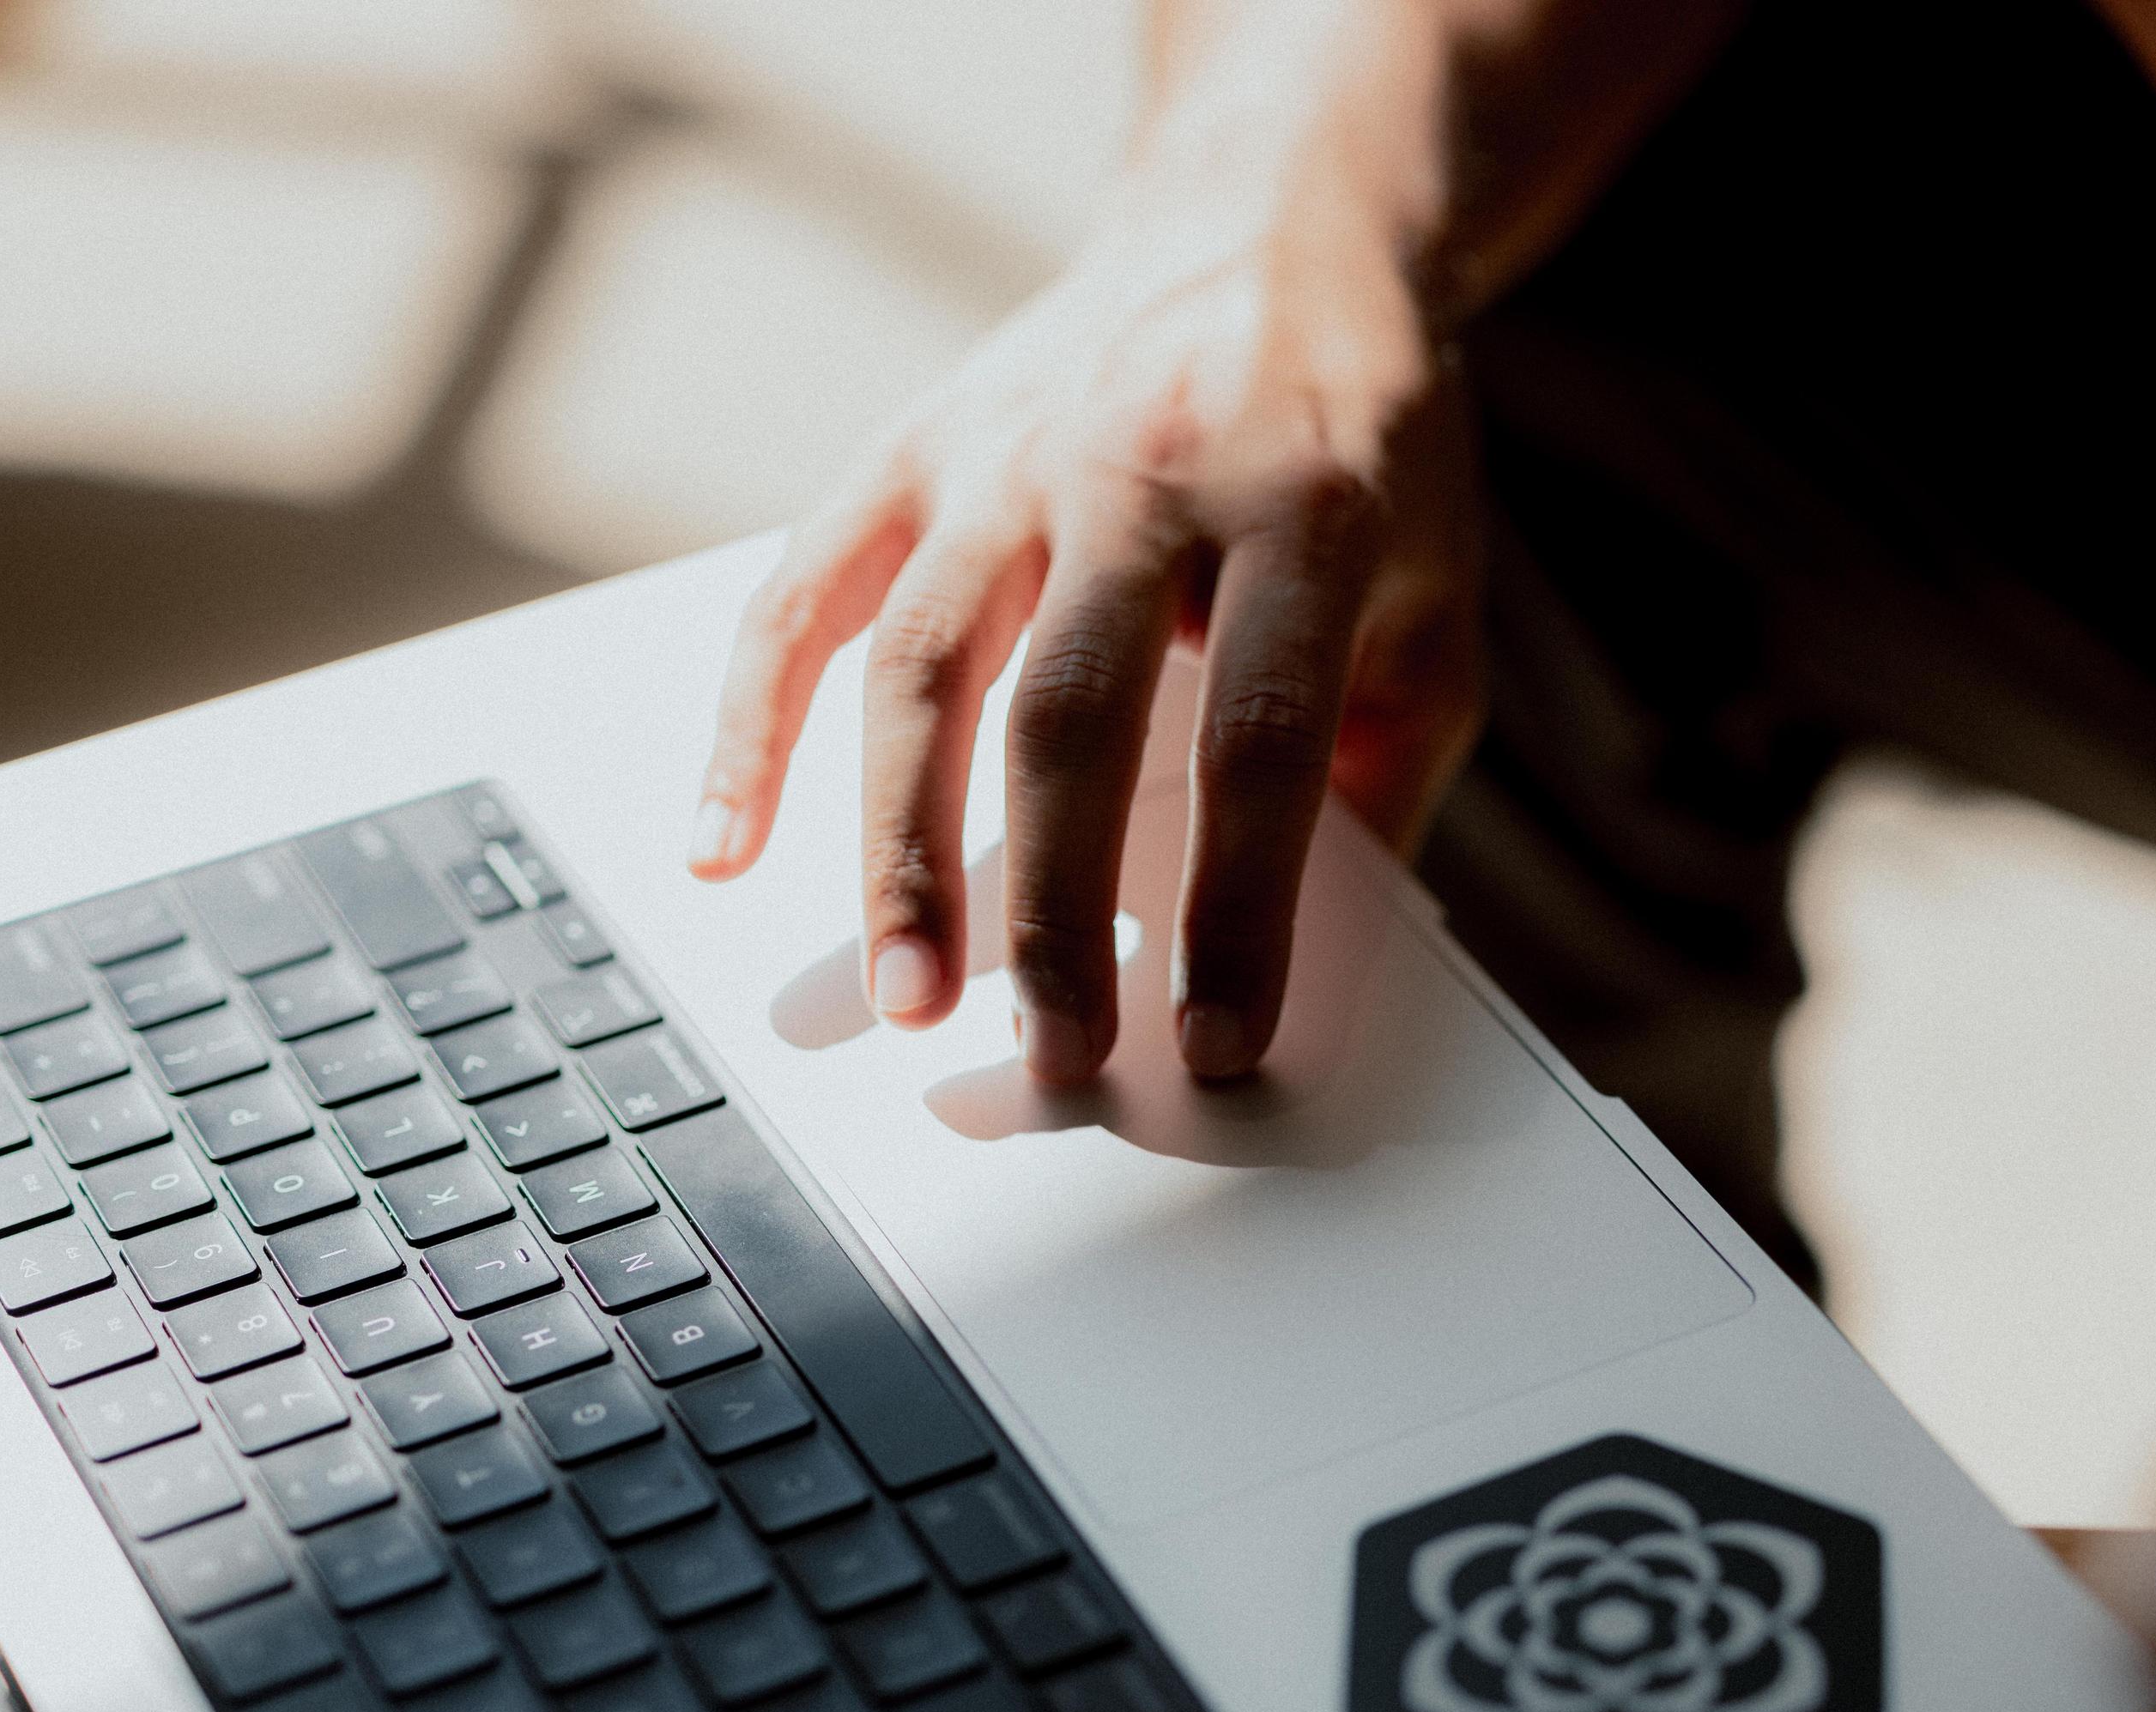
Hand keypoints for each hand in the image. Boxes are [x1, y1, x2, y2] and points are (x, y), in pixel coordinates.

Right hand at [687, 172, 1483, 1085]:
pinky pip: (801, 597)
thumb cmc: (1359, 437)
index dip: (1237, 903)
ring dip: (901, 848)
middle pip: (1066, 712)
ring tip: (911, 1000)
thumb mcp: (1434, 586)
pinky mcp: (910, 451)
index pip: (1259, 733)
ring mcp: (1003, 454)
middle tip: (1058, 1052)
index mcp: (1301, 503)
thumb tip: (1326, 951)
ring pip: (919, 666)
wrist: (1264, 216)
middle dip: (1053, 905)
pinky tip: (721, 845)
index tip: (1222, 1040)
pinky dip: (748, 725)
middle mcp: (1137, 467)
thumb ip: (1391, 758)